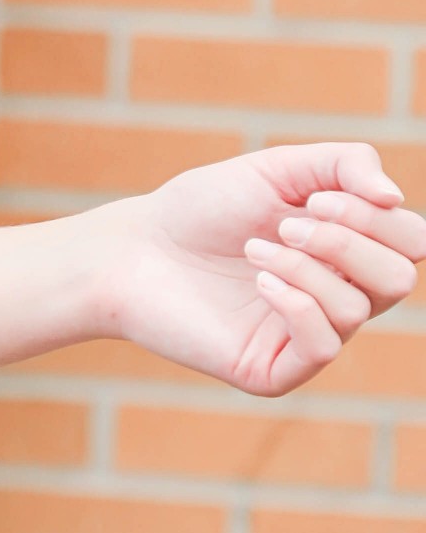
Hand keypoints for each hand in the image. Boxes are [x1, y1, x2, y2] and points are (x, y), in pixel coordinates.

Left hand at [105, 142, 423, 397]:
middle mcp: (337, 296)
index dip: (375, 216)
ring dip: (308, 266)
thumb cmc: (202, 208)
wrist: (134, 249)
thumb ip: (345, 164)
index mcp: (348, 252)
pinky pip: (324, 345)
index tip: (316, 197)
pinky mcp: (276, 368)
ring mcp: (307, 336)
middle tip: (289, 224)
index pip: (411, 242)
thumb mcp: (279, 168)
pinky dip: (298, 303)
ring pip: (360, 308)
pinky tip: (261, 281)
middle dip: (348, 241)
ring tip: (256, 249)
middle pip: (399, 277)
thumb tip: (394, 198)